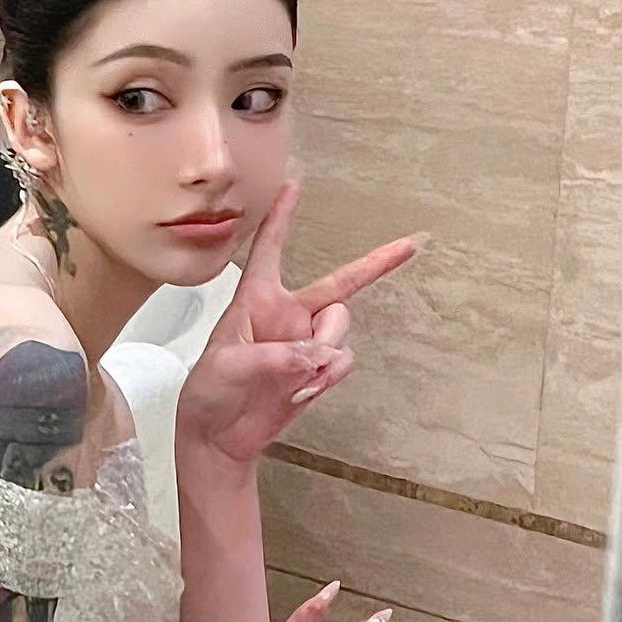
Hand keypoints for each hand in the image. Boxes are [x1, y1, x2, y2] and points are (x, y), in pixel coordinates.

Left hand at [175, 179, 428, 463]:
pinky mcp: (318, 370)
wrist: (219, 439)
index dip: (282, 215)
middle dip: (379, 262)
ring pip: (342, 328)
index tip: (294, 182)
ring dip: (326, 350)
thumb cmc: (209, 395)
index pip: (270, 248)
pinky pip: (342, 362)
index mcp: (255, 300)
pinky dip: (326, 377)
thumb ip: (270, 358)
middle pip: (342, 283)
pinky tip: (300, 391)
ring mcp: (307, 342)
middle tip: (413, 243)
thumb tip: (313, 356)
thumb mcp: (226, 370)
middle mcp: (288, 315)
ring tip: (294, 377)